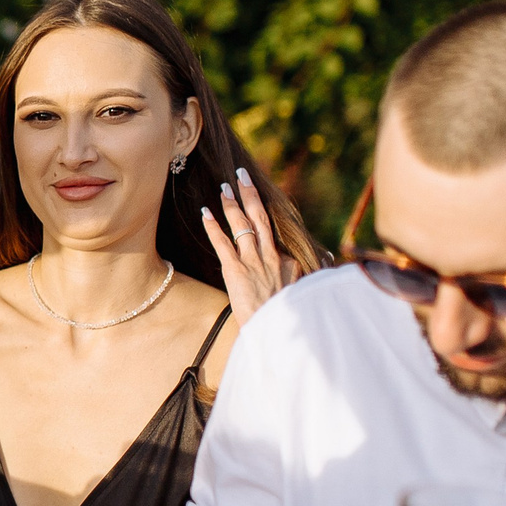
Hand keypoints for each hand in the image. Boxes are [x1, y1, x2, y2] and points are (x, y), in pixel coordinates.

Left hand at [200, 167, 297, 324]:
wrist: (277, 331)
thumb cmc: (284, 318)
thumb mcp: (296, 294)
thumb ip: (293, 277)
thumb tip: (300, 266)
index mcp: (286, 260)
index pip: (273, 231)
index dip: (262, 212)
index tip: (255, 197)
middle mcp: (270, 255)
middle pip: (260, 217)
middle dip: (250, 194)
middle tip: (241, 174)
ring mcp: (253, 261)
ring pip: (242, 224)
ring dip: (231, 204)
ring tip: (224, 186)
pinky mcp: (235, 270)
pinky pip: (222, 242)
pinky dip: (213, 226)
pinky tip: (205, 212)